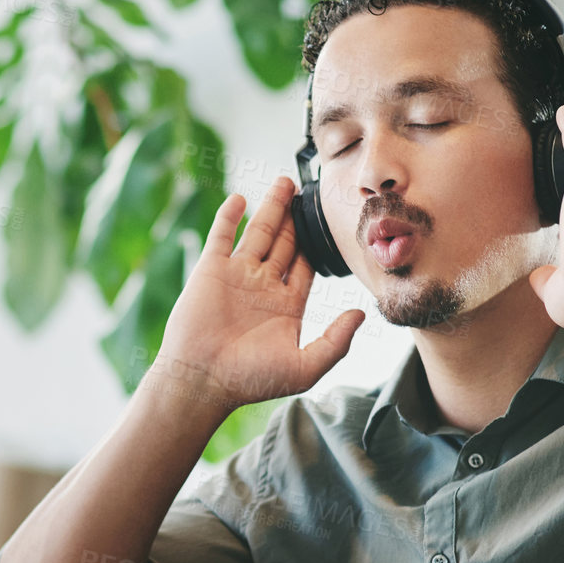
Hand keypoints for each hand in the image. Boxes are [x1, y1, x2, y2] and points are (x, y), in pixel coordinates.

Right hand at [150, 176, 364, 410]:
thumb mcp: (305, 367)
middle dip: (296, 218)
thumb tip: (361, 314)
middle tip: (308, 192)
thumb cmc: (251, 380)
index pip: (306, 266)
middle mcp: (263, 287)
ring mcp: (236, 276)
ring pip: (259, 233)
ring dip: (272, 207)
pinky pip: (221, 236)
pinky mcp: (210, 270)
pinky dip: (230, 216)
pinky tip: (241, 198)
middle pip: (285, 243)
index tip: (331, 222)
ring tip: (285, 182)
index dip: (317, 244)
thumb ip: (336, 341)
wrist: (202, 380)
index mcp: (286, 306)